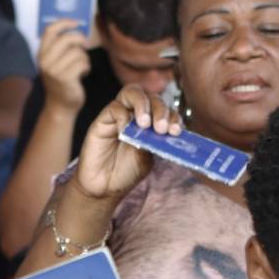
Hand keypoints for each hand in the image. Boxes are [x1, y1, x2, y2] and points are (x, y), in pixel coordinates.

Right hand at [39, 20, 89, 112]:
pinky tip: (83, 74)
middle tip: (85, 45)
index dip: (64, 22)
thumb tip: (78, 27)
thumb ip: (61, 46)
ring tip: (81, 66)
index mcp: (41, 54)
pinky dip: (86, 67)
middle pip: (66, 38)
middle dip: (80, 40)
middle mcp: (45, 61)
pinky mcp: (65, 78)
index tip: (76, 22)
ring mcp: (54, 70)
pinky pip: (83, 63)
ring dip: (84, 58)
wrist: (60, 106)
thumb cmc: (62, 81)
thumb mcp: (56, 62)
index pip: (49, 30)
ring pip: (77, 52)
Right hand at [73, 85, 181, 202]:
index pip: (166, 109)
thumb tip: (164, 131)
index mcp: (152, 122)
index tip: (176, 131)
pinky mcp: (103, 119)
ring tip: (145, 124)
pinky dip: (123, 116)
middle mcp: (137, 114)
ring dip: (143, 104)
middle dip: (160, 110)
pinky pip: (114, 108)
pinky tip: (125, 132)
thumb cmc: (127, 171)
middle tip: (161, 128)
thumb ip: (154, 142)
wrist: (105, 186)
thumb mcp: (147, 158)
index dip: (173, 117)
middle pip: (152, 97)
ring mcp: (120, 114)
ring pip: (132, 92)